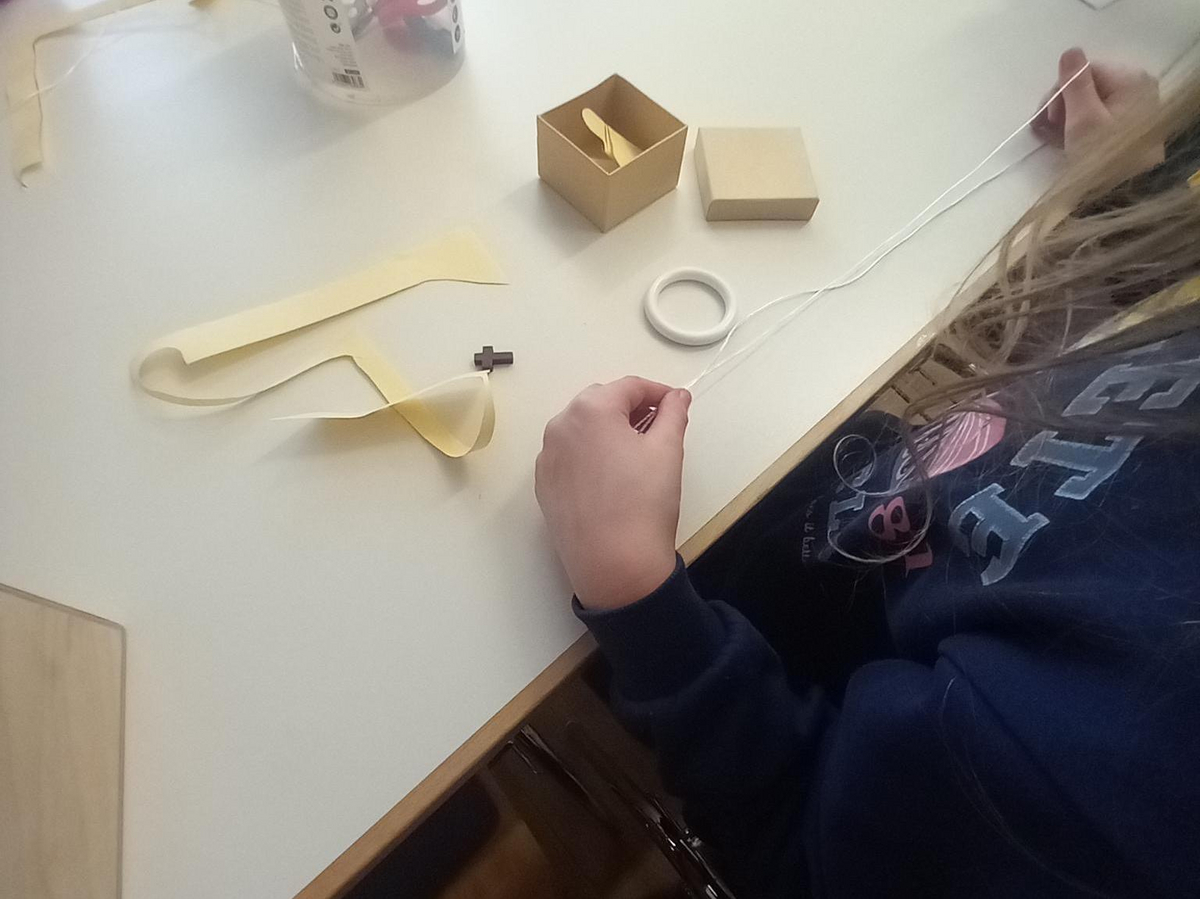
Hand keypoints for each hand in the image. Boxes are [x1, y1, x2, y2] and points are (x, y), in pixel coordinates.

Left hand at [535, 377, 690, 610]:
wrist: (614, 564)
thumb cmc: (644, 503)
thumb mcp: (667, 451)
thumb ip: (673, 414)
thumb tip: (676, 397)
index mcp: (590, 410)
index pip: (628, 387)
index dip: (657, 392)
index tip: (675, 405)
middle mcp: (560, 426)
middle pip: (600, 402)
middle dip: (630, 408)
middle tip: (658, 427)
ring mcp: (547, 457)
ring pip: (581, 429)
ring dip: (608, 430)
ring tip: (635, 453)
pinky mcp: (544, 484)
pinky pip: (569, 455)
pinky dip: (589, 454)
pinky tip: (611, 477)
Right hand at [1032, 47, 1161, 164]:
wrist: (1124, 193)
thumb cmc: (1102, 154)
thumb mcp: (1083, 118)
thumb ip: (1074, 82)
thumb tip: (1070, 50)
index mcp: (1129, 79)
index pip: (1085, 69)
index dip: (1060, 91)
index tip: (1045, 118)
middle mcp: (1136, 86)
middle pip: (1088, 84)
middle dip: (1062, 105)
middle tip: (1045, 130)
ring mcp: (1135, 105)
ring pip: (1091, 100)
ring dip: (1067, 117)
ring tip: (1052, 139)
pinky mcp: (1129, 123)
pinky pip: (1099, 114)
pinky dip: (1080, 125)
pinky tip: (1067, 140)